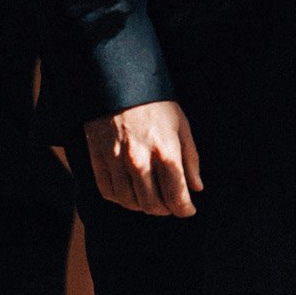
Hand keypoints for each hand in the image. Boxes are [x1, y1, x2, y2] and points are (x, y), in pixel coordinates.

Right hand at [85, 100, 201, 217]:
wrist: (119, 85)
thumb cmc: (155, 105)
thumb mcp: (181, 126)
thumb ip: (190, 160)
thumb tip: (197, 187)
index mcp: (165, 152)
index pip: (176, 196)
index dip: (185, 209)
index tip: (188, 210)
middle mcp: (139, 161)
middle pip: (153, 205)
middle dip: (165, 209)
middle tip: (170, 204)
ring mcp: (117, 162)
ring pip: (130, 202)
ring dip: (144, 206)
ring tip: (152, 198)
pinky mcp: (98, 160)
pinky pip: (110, 192)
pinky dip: (122, 198)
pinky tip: (131, 192)